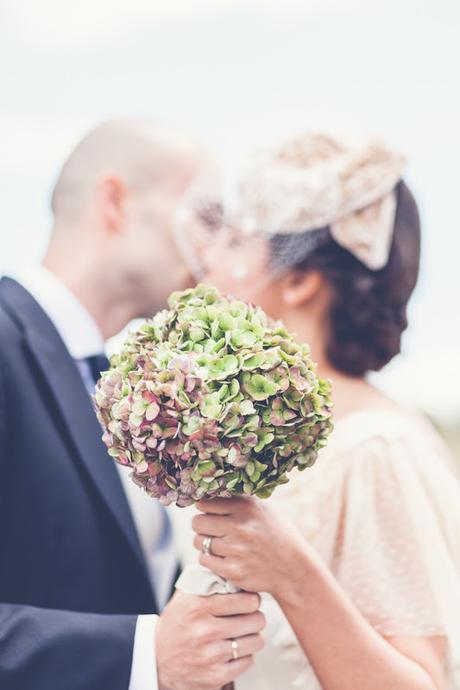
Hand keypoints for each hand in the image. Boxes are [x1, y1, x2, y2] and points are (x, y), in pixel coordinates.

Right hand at [155, 589, 264, 689]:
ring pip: (255, 642)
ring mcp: (211, 655)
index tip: (251, 600)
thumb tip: (231, 570)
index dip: (252, 599)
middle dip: (256, 617)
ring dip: (254, 636)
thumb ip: (207, 581)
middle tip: (252, 616)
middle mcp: (204, 631)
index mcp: (198, 606)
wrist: (156, 660)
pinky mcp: (215, 676)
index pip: (245, 600)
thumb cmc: (176, 624)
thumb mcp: (185, 597)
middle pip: (255, 620)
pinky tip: (237, 650)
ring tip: (247, 633)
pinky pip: (247, 661)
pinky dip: (246, 655)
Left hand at [192, 496, 311, 596]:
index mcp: (246, 507)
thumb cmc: (276, 535)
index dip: (204, 508)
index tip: (208, 513)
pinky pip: (204, 560)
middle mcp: (240, 526)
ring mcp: (235, 549)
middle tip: (210, 530)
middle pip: (197, 522)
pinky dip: (209, 559)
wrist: (293, 568)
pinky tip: (222, 557)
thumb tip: (206, 497)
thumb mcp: (262, 510)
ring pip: (199, 542)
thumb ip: (237, 502)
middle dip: (201, 526)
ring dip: (205, 544)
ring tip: (219, 544)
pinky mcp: (233, 571)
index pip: (205, 503)